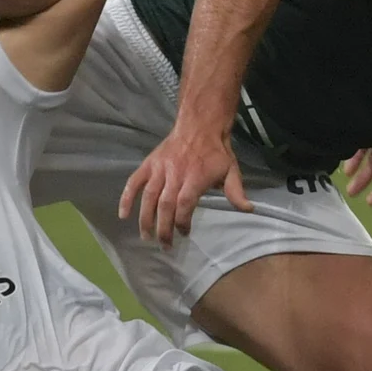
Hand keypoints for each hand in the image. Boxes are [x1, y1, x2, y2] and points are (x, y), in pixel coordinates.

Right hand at [119, 125, 252, 247]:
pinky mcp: (149, 164)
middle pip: (165, 205)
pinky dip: (126, 198)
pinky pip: (134, 182)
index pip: (184, 204)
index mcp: (195, 177)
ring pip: (148, 197)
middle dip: (163, 228)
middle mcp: (175, 174)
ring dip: (145, 219)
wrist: (199, 124)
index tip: (184, 233)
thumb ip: (236, 191)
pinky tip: (123, 214)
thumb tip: (248, 209)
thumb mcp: (231, 170)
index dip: (181, 222)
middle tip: (164, 245)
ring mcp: (159, 169)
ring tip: (146, 237)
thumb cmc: (216, 152)